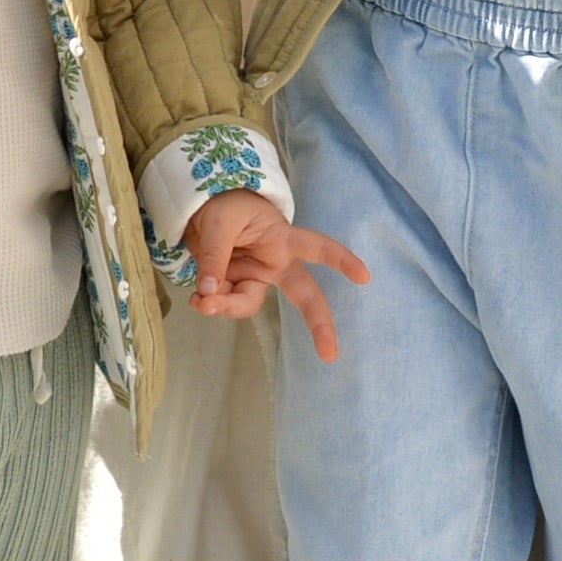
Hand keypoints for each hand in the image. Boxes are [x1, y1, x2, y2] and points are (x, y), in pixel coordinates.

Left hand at [183, 190, 369, 362]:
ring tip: (200, 300)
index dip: (340, 259)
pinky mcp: (236, 287)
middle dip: (317, 323)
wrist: (200, 208)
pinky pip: (227, 303)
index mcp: (281, 239)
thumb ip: (215, 257)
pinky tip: (197, 297)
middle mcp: (275, 263)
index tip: (364, 276)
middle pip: (303, 294)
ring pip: (249, 303)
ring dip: (225, 306)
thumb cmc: (223, 206)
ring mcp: (256, 278)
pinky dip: (210, 303)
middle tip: (330, 354)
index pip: (315, 247)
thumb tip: (210, 293)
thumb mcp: (218, 222)